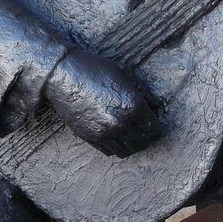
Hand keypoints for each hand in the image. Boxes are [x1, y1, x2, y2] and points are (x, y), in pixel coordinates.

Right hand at [43, 47, 161, 157]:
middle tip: (142, 129)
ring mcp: (104, 133)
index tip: (153, 122)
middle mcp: (120, 122)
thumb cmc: (95, 70)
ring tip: (128, 133)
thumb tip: (157, 105)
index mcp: (133, 105)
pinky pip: (109, 151)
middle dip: (145, 136)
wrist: (64, 75)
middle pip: (142, 142)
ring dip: (130, 144)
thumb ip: (144, 92)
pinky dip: (114, 146)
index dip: (156, 125)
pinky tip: (114, 134)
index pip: (154, 128)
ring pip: (126, 151)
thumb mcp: (125, 75)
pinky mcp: (90, 138)